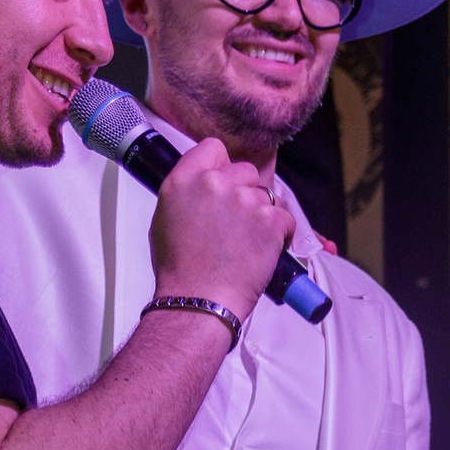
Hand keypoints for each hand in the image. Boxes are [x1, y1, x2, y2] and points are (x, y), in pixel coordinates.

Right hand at [148, 140, 293, 323]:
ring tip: (248, 245)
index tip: (225, 184)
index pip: (213, 148)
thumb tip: (201, 189)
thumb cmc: (180, 271)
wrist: (198, 301)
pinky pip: (285, 219)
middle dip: (246, 193)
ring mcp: (244, 200)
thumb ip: (186, 194)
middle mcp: (213, 183)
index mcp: (184, 180)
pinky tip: (263, 252)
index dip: (223, 166)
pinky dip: (280, 235)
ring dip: (263, 216)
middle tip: (238, 224)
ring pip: (267, 196)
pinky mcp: (269, 220)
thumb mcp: (164, 221)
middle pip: (246, 171)